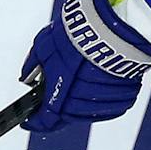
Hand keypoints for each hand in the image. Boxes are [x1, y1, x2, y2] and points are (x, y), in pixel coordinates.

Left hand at [20, 0, 150, 132]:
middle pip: (68, 117)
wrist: (110, 26)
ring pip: (90, 113)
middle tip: (58, 92)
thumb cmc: (77, 35)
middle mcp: (81, 103)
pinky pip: (110, 107)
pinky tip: (99, 86)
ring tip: (81, 84)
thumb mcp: (44, 45)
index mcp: (60, 95)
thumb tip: (27, 77)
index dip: (36, 123)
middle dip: (59, 108)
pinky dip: (102, 101)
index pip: (46, 120)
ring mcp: (104, 101)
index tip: (30, 121)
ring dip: (82, 103)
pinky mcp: (124, 96)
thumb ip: (33, 65)